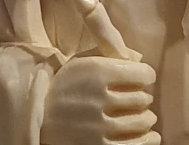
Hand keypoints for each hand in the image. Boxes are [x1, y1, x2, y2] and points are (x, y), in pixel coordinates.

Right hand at [40, 56, 158, 144]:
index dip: (146, 76)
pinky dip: (148, 139)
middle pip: (143, 98)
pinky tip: (148, 135)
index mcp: (98, 72)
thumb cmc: (65, 88)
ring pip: (142, 122)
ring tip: (140, 116)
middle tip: (137, 99)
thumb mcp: (82, 62)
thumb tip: (140, 58)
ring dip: (145, 118)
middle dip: (143, 97)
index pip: (143, 74)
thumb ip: (109, 53)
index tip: (143, 78)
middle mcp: (101, 99)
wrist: (39, 122)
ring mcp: (101, 127)